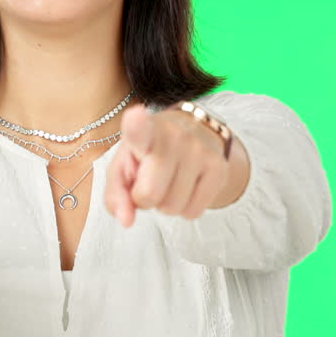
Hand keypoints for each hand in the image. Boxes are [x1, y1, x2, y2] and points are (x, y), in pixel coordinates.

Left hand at [103, 104, 230, 227]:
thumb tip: (126, 220)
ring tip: (170, 181)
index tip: (136, 115)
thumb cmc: (149, 154)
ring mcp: (200, 150)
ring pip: (173, 208)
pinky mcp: (219, 168)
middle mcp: (174, 136)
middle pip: (150, 194)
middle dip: (145, 199)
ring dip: (166, 204)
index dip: (136, 124)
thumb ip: (116, 194)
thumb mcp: (124, 167)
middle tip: (149, 181)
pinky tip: (186, 187)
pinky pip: (193, 212)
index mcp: (144, 131)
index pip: (139, 129)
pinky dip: (185, 208)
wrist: (194, 134)